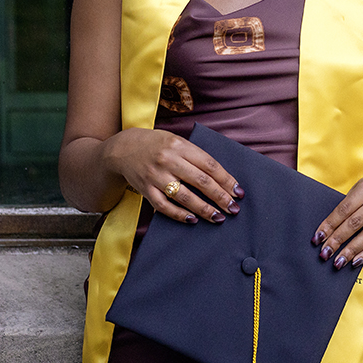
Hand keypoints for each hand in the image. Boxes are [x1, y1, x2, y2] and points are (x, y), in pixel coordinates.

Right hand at [103, 127, 243, 223]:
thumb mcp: (177, 142)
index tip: (238, 192)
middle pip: (200, 181)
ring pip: (184, 196)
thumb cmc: (157, 145)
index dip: (226, 180)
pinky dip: (180, 214)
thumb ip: (196, 156)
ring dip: (204, 209)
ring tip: (218, 217)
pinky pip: (164, 206)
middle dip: (220, 197)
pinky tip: (193, 220)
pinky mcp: (146, 190)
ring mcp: (156, 176)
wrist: (123, 148)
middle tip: (233, 208)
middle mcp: (169, 160)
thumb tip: (222, 177)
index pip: (209, 165)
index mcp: (180, 146)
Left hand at [310, 169, 362, 269]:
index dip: (330, 225)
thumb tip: (328, 231)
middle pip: (356, 223)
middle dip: (338, 240)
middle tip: (325, 253)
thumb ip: (347, 205)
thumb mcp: (360, 187)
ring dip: (351, 251)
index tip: (318, 237)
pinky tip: (356, 261)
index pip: (345, 209)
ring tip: (339, 261)